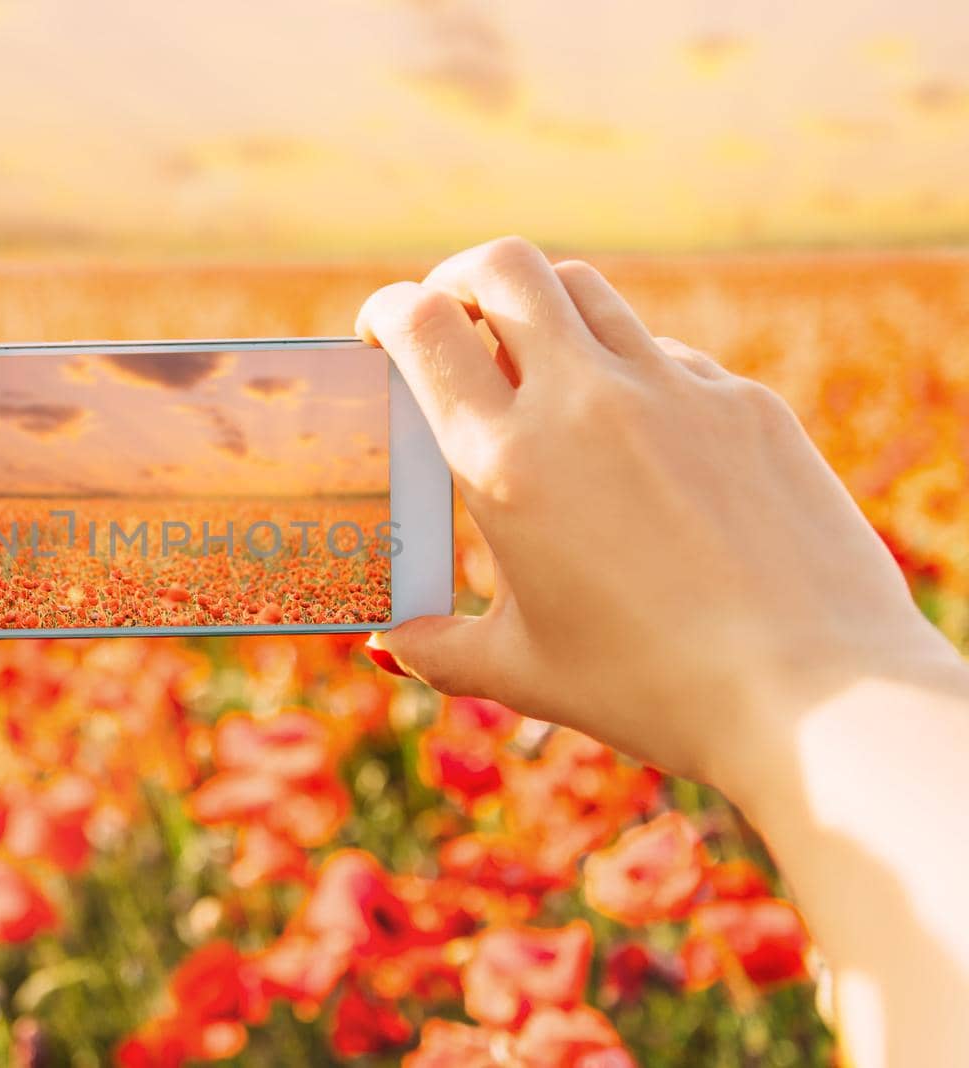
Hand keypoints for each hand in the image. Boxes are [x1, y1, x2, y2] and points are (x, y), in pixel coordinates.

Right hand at [356, 237, 954, 788]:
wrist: (818, 696)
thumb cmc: (652, 688)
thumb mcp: (524, 671)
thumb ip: (436, 648)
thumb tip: (386, 646)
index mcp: (505, 461)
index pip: (423, 326)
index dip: (387, 312)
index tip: (379, 334)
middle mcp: (584, 401)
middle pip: (503, 266)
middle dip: (458, 278)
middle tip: (449, 318)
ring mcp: (673, 389)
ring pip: (586, 290)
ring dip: (542, 310)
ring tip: (536, 368)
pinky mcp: (745, 401)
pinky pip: (664, 354)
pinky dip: (625, 371)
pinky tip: (634, 439)